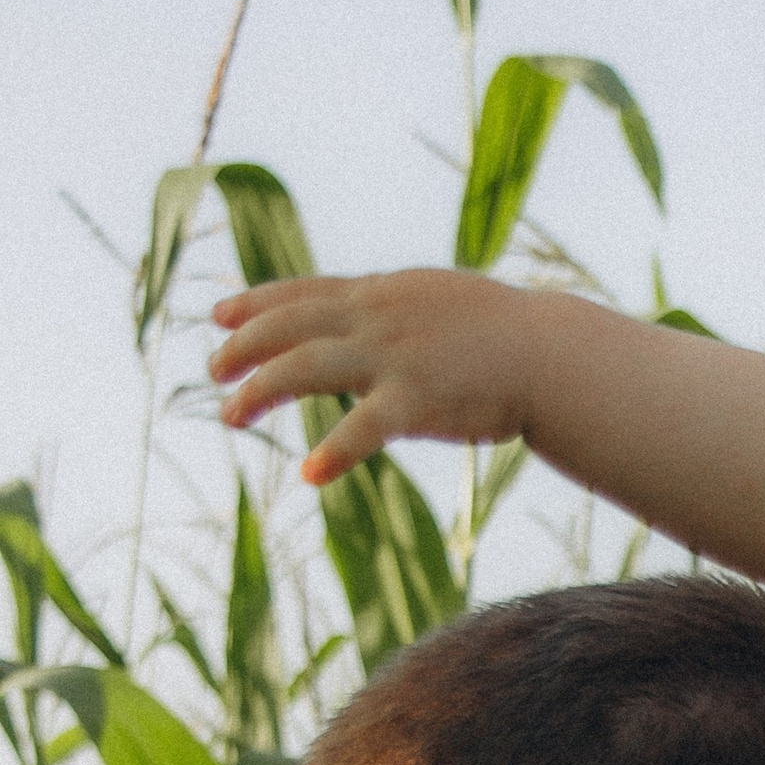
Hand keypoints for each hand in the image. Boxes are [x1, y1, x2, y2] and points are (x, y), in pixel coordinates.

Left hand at [210, 268, 542, 488]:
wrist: (550, 354)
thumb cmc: (506, 334)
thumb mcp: (440, 301)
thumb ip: (398, 309)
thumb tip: (371, 315)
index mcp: (383, 294)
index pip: (304, 291)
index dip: (255, 301)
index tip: (219, 312)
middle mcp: (377, 318)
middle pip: (289, 325)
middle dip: (243, 346)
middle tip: (213, 369)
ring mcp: (392, 356)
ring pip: (304, 366)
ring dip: (259, 389)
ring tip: (229, 414)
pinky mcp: (415, 400)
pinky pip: (363, 428)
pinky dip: (334, 451)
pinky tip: (309, 473)